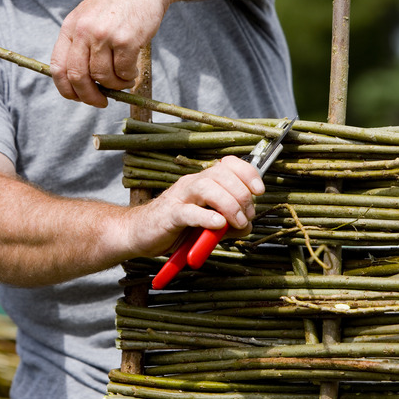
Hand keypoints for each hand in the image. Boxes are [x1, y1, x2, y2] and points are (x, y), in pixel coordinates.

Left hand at [50, 0, 169, 106]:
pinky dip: (129, 77)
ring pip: (103, 77)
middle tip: (100, 102)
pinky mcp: (126, 40)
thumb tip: (80, 83)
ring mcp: (104, 35)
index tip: (78, 97)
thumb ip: (80, 45)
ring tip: (124, 79)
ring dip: (115, 86)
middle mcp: (84, 31)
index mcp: (71, 27)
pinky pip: (124, 72)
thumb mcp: (88, 18)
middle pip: (78, 77)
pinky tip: (133, 70)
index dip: (66, 89)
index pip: (58, 67)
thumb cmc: (117, 5)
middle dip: (89, 96)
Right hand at [126, 156, 265, 257]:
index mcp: (203, 182)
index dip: (248, 173)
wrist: (140, 234)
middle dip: (241, 195)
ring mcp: (179, 197)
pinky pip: (189, 211)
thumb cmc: (176, 228)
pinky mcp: (169, 214)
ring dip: (228, 204)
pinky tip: (217, 224)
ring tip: (235, 221)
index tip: (259, 190)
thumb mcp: (209, 226)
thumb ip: (229, 225)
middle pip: (222, 174)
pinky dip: (206, 216)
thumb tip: (247, 226)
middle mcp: (192, 184)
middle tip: (246, 217)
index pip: (229, 164)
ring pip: (207, 187)